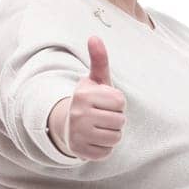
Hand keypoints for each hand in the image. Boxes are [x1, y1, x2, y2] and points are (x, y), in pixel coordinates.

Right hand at [62, 36, 127, 160]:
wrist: (67, 124)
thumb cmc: (90, 100)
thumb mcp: (95, 80)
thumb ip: (99, 60)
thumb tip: (94, 37)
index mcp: (83, 95)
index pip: (120, 102)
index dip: (118, 103)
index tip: (105, 103)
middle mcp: (78, 114)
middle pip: (120, 121)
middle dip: (116, 119)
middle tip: (102, 117)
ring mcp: (78, 135)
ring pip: (116, 138)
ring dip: (112, 134)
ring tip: (100, 128)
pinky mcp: (80, 152)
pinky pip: (107, 152)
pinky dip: (105, 147)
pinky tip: (94, 140)